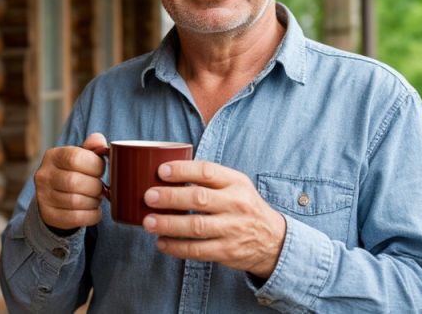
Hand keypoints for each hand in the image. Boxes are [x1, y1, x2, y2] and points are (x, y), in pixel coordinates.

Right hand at [34, 133, 107, 231]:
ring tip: (96, 198)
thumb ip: (92, 147)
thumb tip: (99, 142)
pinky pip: (75, 218)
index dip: (95, 165)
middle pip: (74, 182)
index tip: (101, 170)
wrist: (55, 196)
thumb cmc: (74, 172)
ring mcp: (43, 197)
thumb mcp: (81, 156)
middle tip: (100, 187)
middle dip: (95, 186)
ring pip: (75, 201)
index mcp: (53, 156)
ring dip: (93, 201)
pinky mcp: (49, 215)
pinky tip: (94, 210)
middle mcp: (44, 175)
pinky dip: (92, 215)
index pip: (74, 158)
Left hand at [142, 160, 285, 278]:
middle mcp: (236, 204)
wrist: (273, 240)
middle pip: (199, 198)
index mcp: (236, 182)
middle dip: (170, 197)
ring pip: (196, 226)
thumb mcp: (236, 185)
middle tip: (148, 196)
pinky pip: (198, 250)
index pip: (207, 171)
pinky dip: (177, 248)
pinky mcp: (228, 251)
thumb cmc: (244, 206)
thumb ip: (208, 178)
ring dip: (169, 224)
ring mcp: (233, 229)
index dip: (182, 170)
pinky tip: (162, 243)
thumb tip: (165, 172)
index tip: (161, 171)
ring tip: (148, 222)